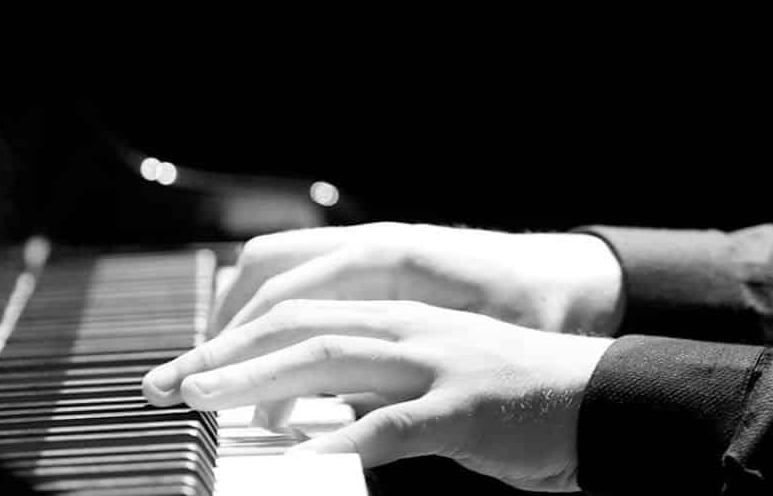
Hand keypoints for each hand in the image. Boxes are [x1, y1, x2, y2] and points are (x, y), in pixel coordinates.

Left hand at [212, 223, 625, 429]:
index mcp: (398, 322)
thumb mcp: (433, 387)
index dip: (234, 339)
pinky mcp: (464, 410)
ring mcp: (436, 366)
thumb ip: (374, 391)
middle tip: (166, 386)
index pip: (299, 317)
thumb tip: (311, 414)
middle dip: (224, 356)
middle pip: (299, 330)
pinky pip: (392, 426)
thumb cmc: (519, 404)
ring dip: (260, 381)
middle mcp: (409, 332)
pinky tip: (303, 454)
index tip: (181, 372)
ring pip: (332, 361)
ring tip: (207, 400)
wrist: (606, 401)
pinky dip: (342, 438)